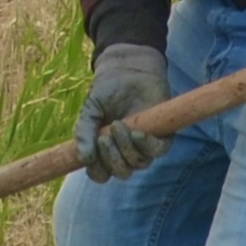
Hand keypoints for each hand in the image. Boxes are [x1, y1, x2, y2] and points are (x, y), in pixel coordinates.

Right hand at [76, 39, 168, 181]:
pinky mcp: (162, 136)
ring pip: (138, 163)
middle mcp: (126, 153)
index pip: (100, 174)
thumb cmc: (107, 92)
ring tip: (119, 125)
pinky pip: (157, 151)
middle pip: (121, 172)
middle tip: (105, 137)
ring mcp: (144, 146)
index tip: (92, 149)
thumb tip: (82, 159)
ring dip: (126, 148)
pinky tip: (137, 133)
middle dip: (112, 158)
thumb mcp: (90, 111)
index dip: (97, 169)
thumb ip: (84, 133)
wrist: (127, 70)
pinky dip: (146, 145)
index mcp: (106, 152)